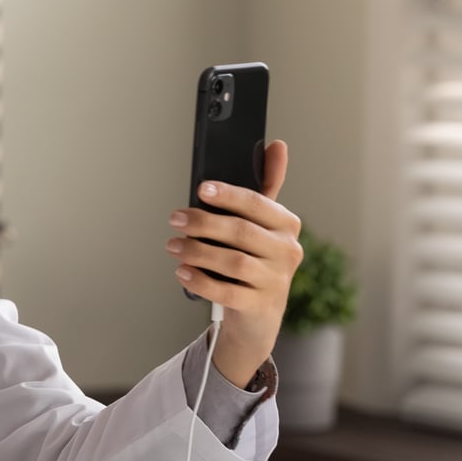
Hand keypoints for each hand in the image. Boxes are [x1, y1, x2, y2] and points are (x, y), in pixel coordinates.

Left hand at [164, 140, 301, 386]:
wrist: (258, 315)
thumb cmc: (254, 258)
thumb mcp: (261, 223)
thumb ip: (265, 186)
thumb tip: (277, 145)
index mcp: (287, 224)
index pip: (258, 204)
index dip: (229, 194)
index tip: (201, 189)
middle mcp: (288, 251)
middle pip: (242, 232)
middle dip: (203, 222)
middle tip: (175, 218)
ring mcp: (277, 281)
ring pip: (233, 262)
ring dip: (197, 251)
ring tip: (173, 246)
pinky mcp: (260, 306)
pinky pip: (227, 292)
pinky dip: (201, 280)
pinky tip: (182, 272)